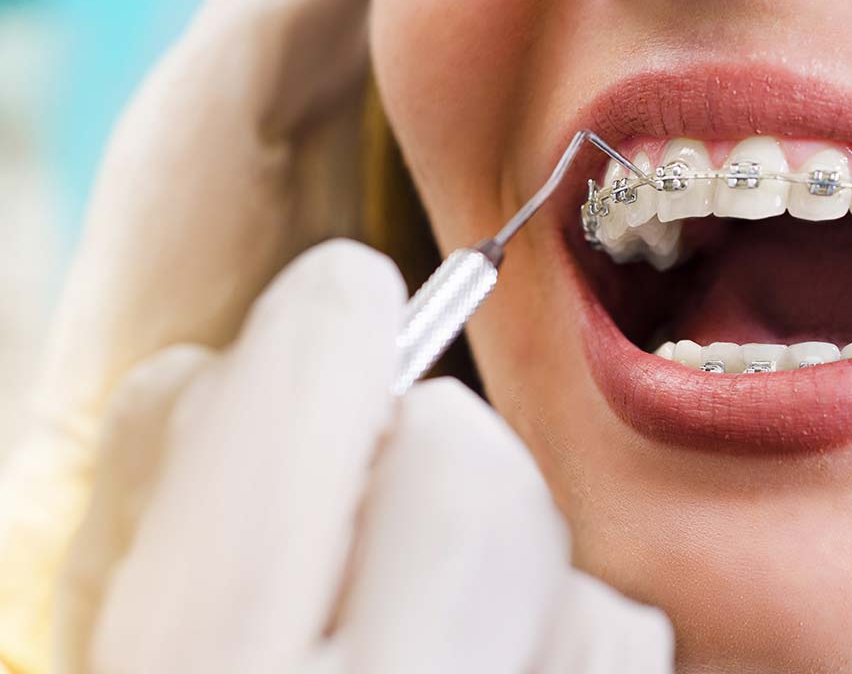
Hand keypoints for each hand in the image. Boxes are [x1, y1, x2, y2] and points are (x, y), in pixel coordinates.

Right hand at [54, 241, 672, 673]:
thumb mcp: (122, 619)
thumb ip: (189, 462)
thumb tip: (323, 326)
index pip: (317, 380)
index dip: (329, 322)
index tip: (336, 319)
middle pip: (468, 461)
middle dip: (419, 446)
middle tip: (363, 503)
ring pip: (565, 552)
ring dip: (498, 550)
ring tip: (421, 621)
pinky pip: (620, 641)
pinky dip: (565, 631)